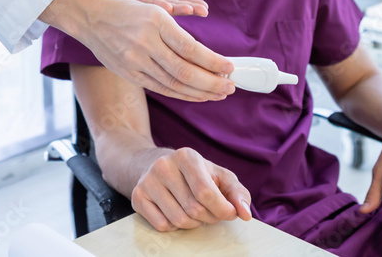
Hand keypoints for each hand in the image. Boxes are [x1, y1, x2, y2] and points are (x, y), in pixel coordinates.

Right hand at [75, 0, 234, 100]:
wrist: (91, 17)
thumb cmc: (128, 10)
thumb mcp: (154, 10)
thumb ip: (177, 34)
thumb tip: (206, 58)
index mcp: (156, 22)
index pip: (191, 48)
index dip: (213, 62)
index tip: (230, 68)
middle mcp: (145, 43)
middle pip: (184, 71)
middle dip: (211, 83)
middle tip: (230, 87)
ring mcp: (135, 61)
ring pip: (173, 84)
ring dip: (199, 92)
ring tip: (218, 94)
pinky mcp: (129, 73)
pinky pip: (159, 88)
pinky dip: (181, 94)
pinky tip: (196, 95)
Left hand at [80, 0, 208, 16]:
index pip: (182, 2)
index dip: (195, 5)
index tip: (207, 8)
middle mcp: (154, 4)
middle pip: (176, 8)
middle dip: (190, 9)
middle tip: (203, 12)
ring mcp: (142, 5)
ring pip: (162, 10)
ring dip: (176, 10)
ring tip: (189, 9)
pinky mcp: (130, 0)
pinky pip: (144, 3)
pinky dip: (155, 5)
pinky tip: (165, 6)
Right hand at [132, 147, 251, 230]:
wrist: (155, 165)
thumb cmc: (195, 175)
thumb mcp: (220, 177)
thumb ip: (237, 194)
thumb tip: (244, 214)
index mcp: (187, 156)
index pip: (206, 193)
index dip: (221, 210)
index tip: (228, 213)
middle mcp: (164, 165)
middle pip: (194, 209)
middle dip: (208, 217)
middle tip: (209, 212)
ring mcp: (147, 181)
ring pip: (179, 220)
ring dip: (192, 223)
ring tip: (193, 211)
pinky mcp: (137, 196)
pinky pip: (162, 225)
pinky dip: (174, 226)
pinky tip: (174, 211)